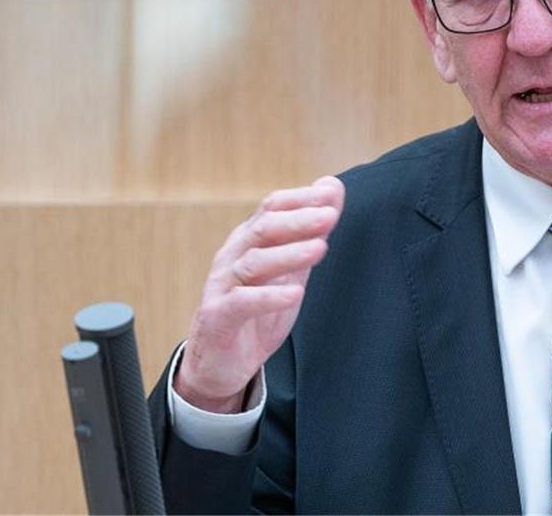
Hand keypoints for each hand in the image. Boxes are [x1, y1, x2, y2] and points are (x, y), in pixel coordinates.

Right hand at [174, 176, 344, 412]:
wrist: (220, 363)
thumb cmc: (256, 311)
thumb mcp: (290, 270)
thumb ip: (310, 234)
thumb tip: (333, 189)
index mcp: (249, 240)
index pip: (272, 207)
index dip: (301, 198)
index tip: (332, 193)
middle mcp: (232, 257)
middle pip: (263, 229)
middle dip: (298, 220)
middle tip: (330, 215)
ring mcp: (222, 285)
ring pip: (253, 262)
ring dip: (289, 254)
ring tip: (320, 248)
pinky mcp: (218, 317)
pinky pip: (241, 302)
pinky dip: (269, 296)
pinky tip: (295, 293)